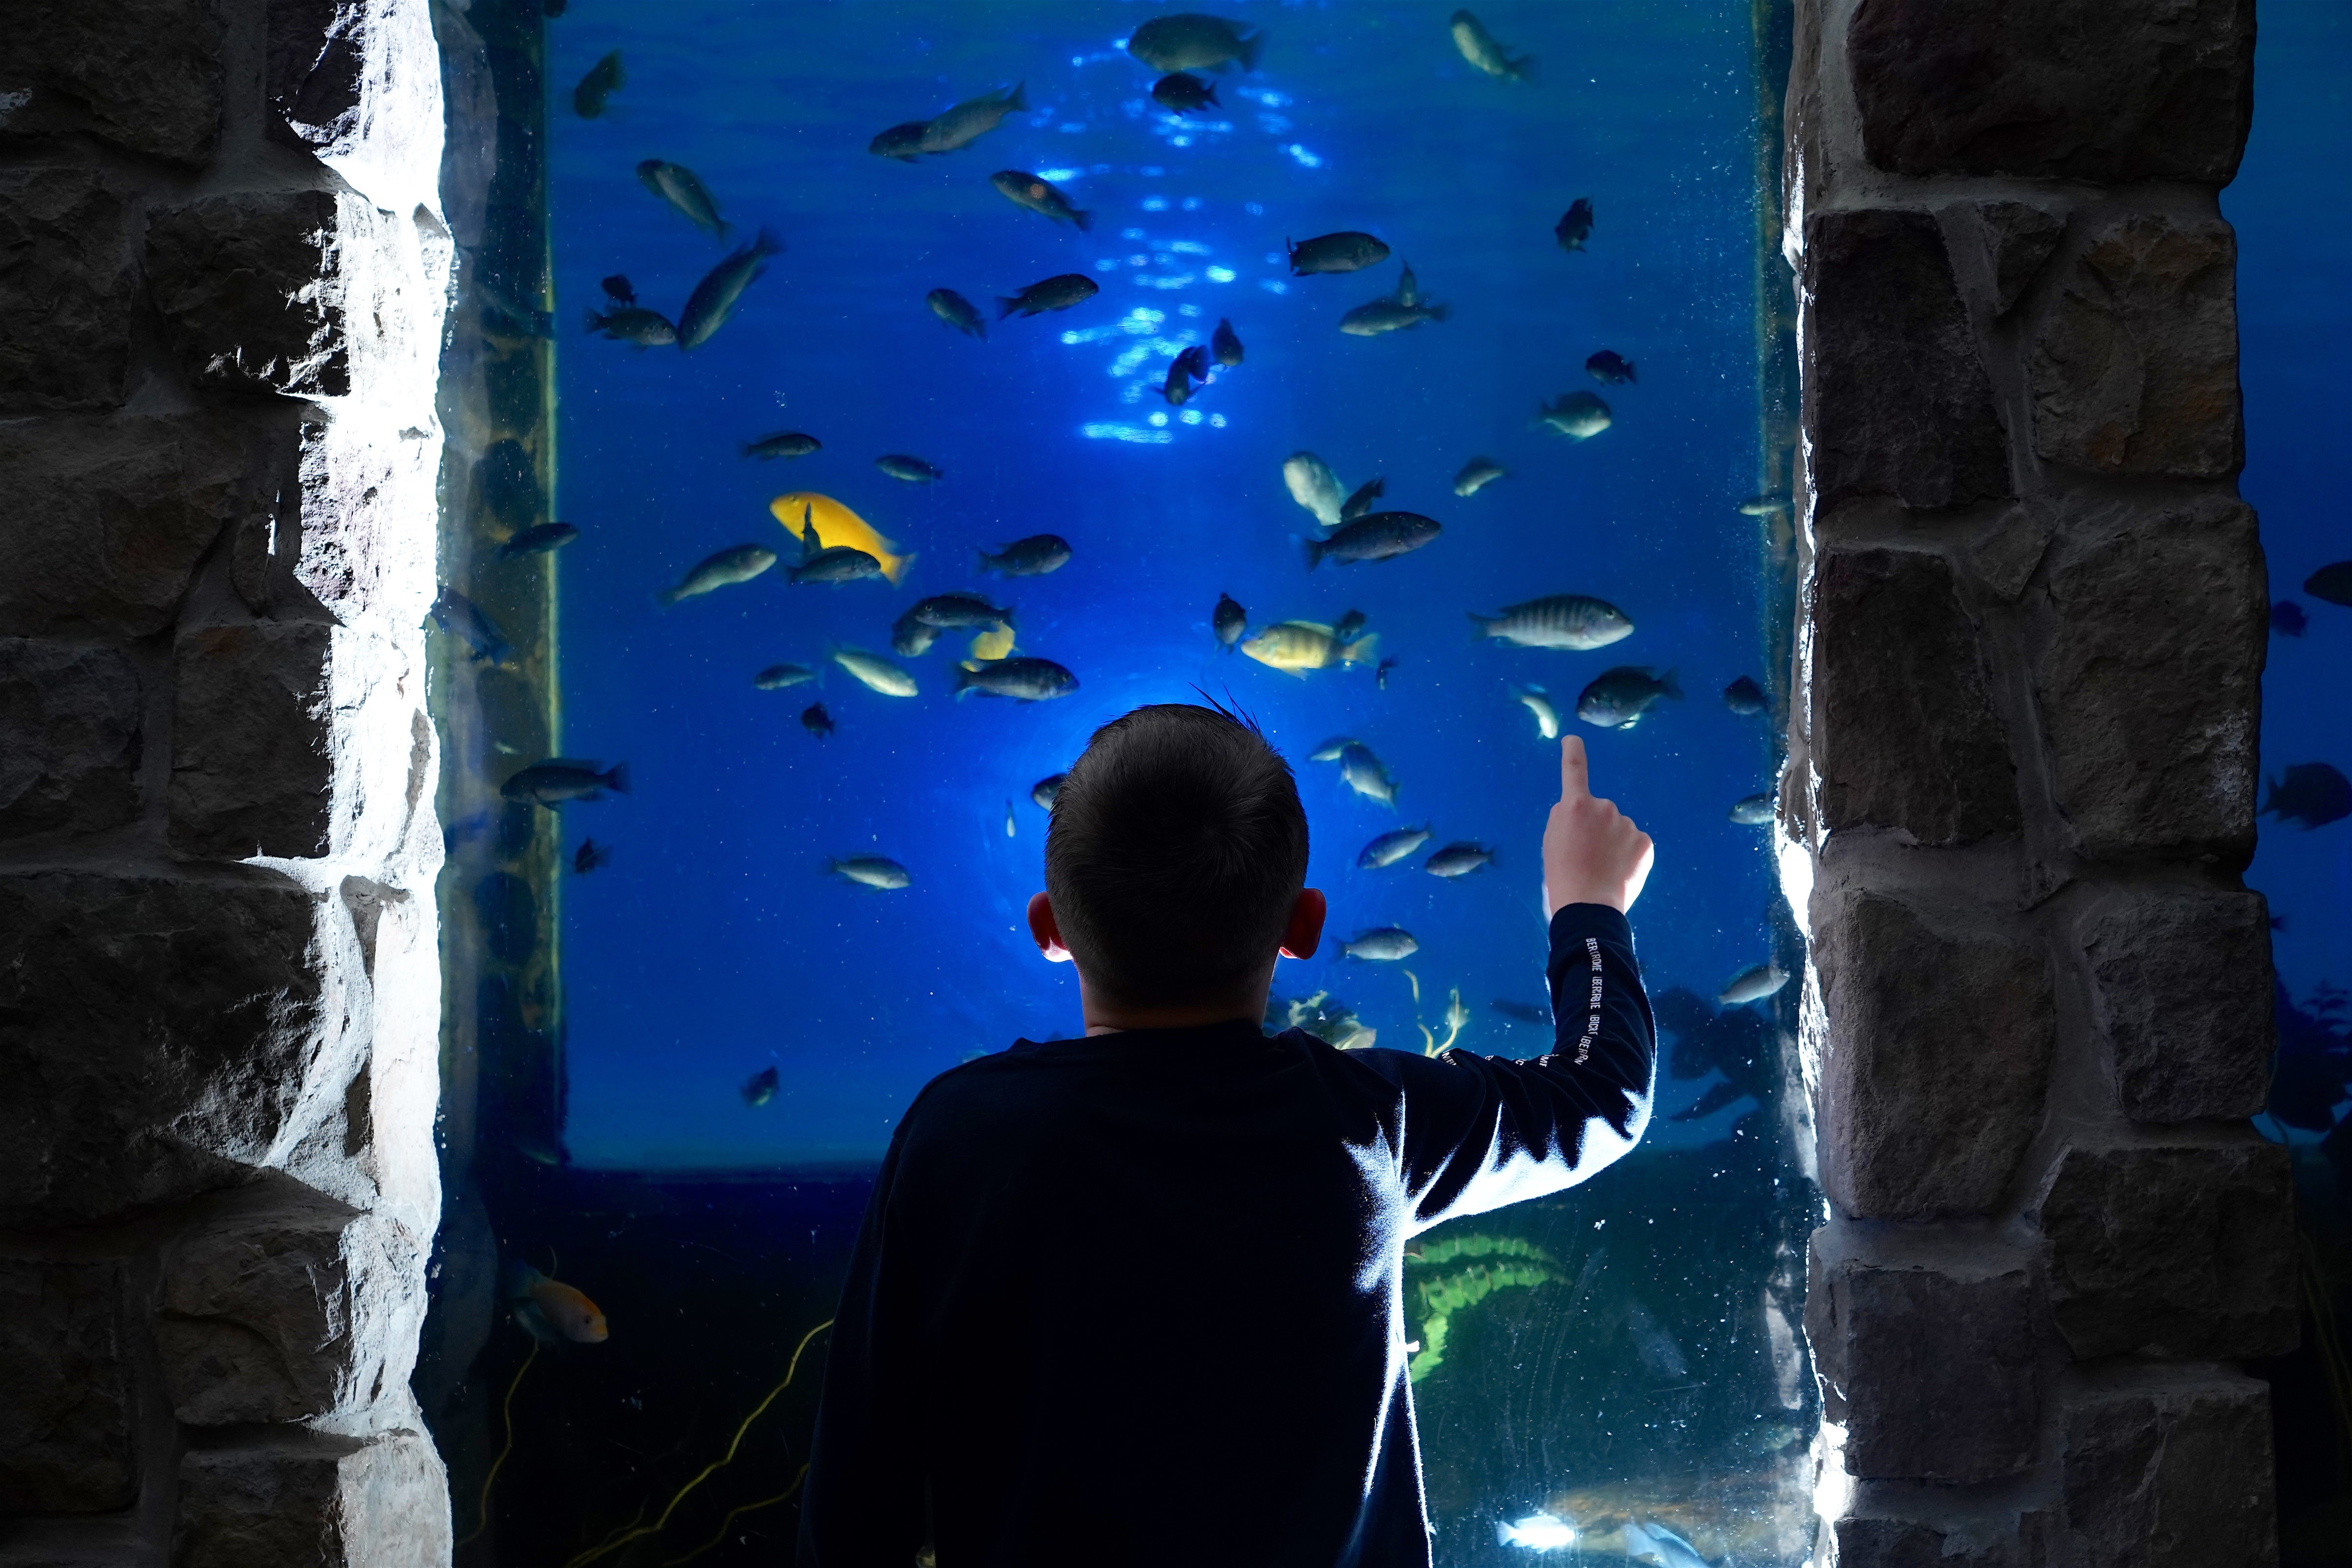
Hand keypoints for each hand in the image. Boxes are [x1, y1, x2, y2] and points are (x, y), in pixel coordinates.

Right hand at [1541, 736, 1653, 915]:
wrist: (1588, 907)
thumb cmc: (1561, 875)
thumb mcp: (1551, 841)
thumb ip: (1564, 818)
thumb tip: (1578, 811)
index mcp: (1575, 806)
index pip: (1573, 770)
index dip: (1573, 752)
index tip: (1573, 740)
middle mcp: (1605, 807)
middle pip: (1599, 811)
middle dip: (1595, 827)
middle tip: (1585, 856)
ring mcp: (1628, 824)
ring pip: (1618, 828)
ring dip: (1612, 842)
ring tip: (1602, 869)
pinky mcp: (1645, 843)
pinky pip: (1634, 843)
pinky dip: (1628, 855)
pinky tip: (1618, 872)